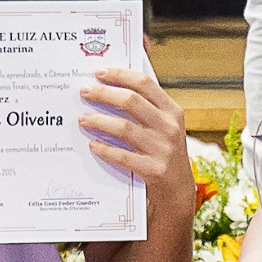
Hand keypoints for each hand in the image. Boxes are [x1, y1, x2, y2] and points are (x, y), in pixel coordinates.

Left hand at [80, 61, 194, 211]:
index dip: (120, 75)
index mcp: (172, 111)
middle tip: (84, 91)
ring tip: (83, 119)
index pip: (145, 84)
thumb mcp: (164, 126)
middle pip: (131, 101)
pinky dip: (105, 149)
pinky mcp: (154, 170)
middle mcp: (170, 127)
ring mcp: (163, 149)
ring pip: (124, 128)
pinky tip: (92, 144)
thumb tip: (110, 86)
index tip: (99, 72)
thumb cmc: (163, 151)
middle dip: (104, 94)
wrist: (178, 189)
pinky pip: (123, 156)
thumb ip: (145, 107)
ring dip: (99, 121)